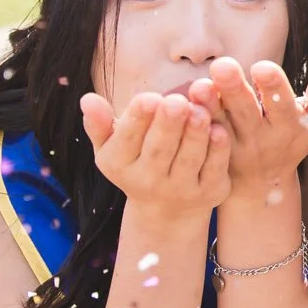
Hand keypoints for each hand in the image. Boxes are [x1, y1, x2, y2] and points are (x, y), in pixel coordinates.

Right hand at [80, 91, 229, 218]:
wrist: (166, 209)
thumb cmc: (136, 161)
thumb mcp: (111, 147)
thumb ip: (99, 124)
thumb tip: (87, 99)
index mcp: (119, 163)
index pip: (127, 140)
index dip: (138, 119)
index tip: (149, 98)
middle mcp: (147, 180)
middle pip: (159, 149)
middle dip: (168, 124)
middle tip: (177, 101)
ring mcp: (180, 189)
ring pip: (188, 159)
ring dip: (195, 134)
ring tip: (199, 111)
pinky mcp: (209, 193)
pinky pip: (213, 170)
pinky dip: (218, 151)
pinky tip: (220, 129)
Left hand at [188, 58, 307, 192]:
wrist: (262, 184)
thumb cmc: (290, 142)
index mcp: (287, 127)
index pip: (281, 105)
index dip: (272, 86)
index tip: (261, 67)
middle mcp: (261, 138)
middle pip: (247, 112)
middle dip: (235, 89)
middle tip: (222, 66)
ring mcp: (235, 148)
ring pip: (221, 124)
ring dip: (209, 106)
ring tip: (199, 86)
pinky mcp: (214, 153)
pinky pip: (202, 135)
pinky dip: (193, 119)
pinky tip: (182, 102)